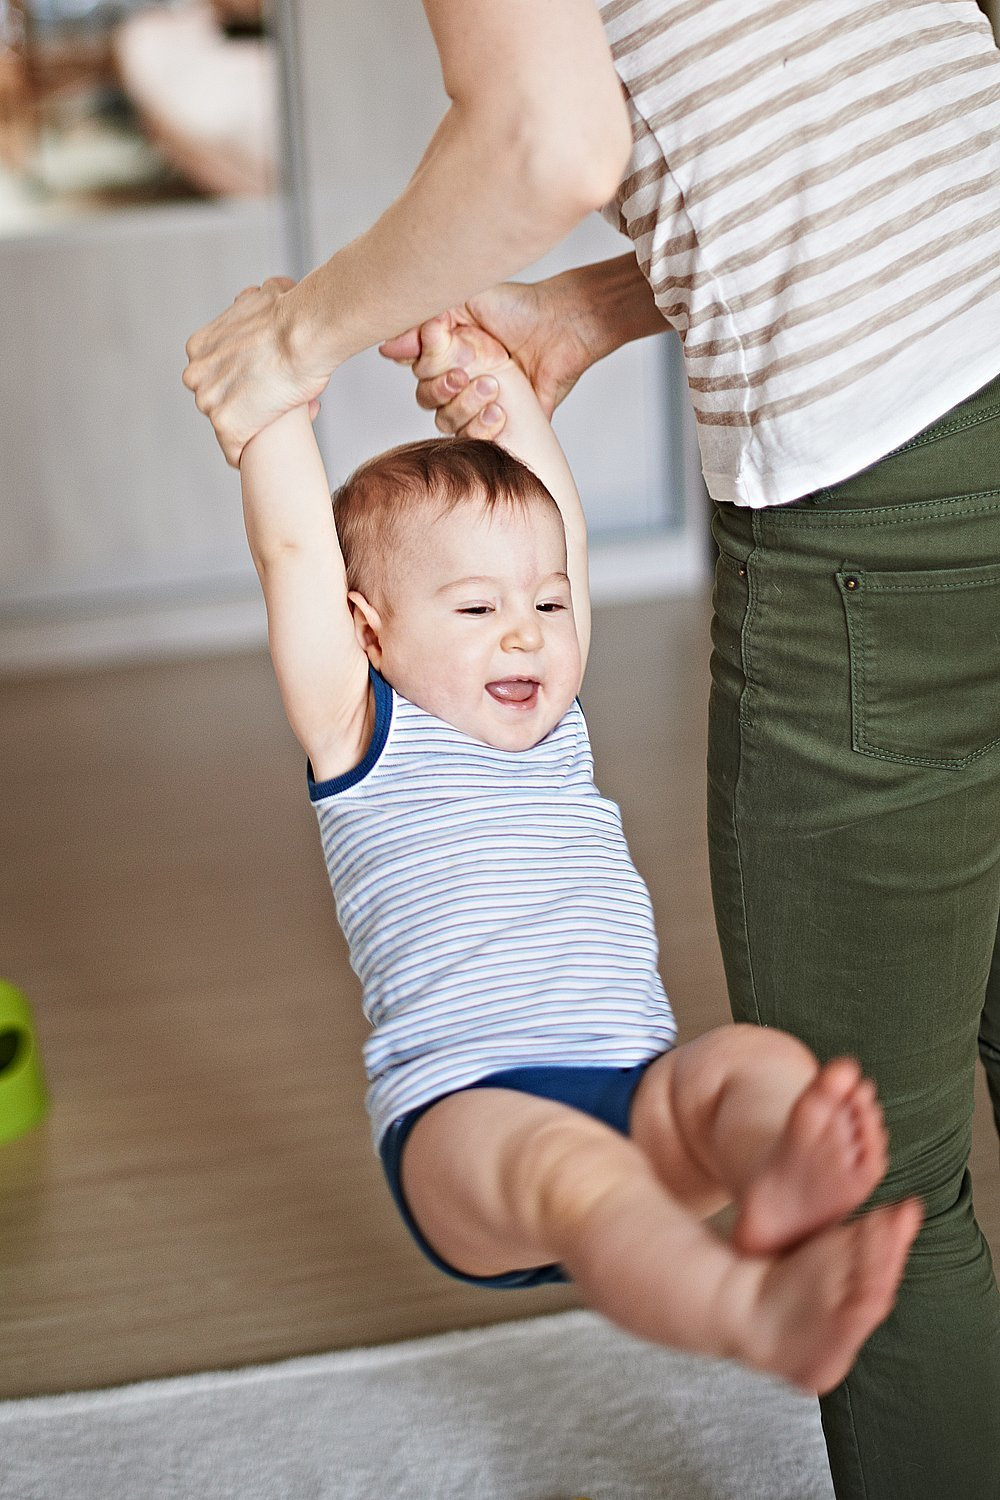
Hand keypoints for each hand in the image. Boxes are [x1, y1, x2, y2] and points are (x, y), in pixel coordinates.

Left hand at [183, 277, 328, 466]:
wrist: (303, 334)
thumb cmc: (291, 315)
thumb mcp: (262, 298)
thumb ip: (254, 303)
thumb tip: (265, 291)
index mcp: (198, 348)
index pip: (214, 376)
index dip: (242, 382)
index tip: (265, 384)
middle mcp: (196, 376)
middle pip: (217, 402)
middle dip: (247, 405)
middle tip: (279, 402)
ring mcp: (210, 403)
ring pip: (228, 426)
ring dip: (254, 428)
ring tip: (285, 423)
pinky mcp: (227, 427)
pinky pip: (234, 453)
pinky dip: (248, 456)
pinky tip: (264, 455)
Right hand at [380, 274, 597, 434]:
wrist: (563, 325)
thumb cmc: (519, 308)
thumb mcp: (466, 301)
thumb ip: (427, 322)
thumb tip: (388, 346)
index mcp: (450, 355)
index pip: (419, 376)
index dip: (425, 372)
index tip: (439, 359)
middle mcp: (462, 382)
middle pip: (429, 402)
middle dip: (445, 391)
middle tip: (468, 376)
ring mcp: (482, 405)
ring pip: (449, 423)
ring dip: (466, 408)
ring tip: (493, 389)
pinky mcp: (505, 425)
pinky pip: (479, 443)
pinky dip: (483, 431)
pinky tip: (499, 413)